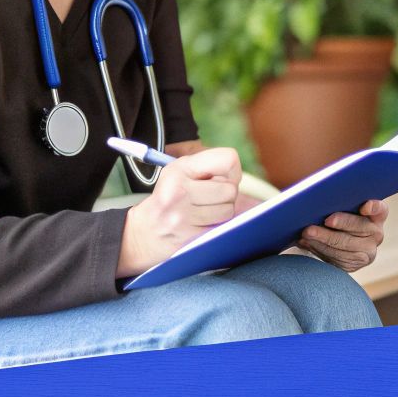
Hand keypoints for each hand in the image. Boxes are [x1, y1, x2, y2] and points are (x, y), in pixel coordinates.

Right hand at [116, 146, 241, 277]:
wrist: (140, 235)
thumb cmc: (168, 200)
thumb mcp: (180, 173)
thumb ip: (213, 170)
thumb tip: (257, 197)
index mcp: (180, 169)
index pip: (228, 159)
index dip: (231, 171)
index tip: (221, 179)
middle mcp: (180, 190)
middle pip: (231, 190)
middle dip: (225, 196)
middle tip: (208, 199)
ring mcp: (183, 216)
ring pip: (228, 211)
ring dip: (221, 213)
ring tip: (202, 213)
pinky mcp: (188, 237)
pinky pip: (220, 228)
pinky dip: (215, 227)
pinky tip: (200, 225)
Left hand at [297, 199, 387, 272]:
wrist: (341, 239)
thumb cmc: (341, 215)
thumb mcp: (347, 207)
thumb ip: (343, 202)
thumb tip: (323, 200)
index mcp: (378, 215)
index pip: (379, 209)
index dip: (372, 207)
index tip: (363, 207)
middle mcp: (376, 234)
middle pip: (355, 230)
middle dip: (332, 228)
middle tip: (311, 227)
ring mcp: (368, 252)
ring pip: (343, 247)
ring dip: (321, 241)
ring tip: (305, 235)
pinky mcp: (355, 265)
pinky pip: (336, 259)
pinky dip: (319, 250)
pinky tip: (308, 243)